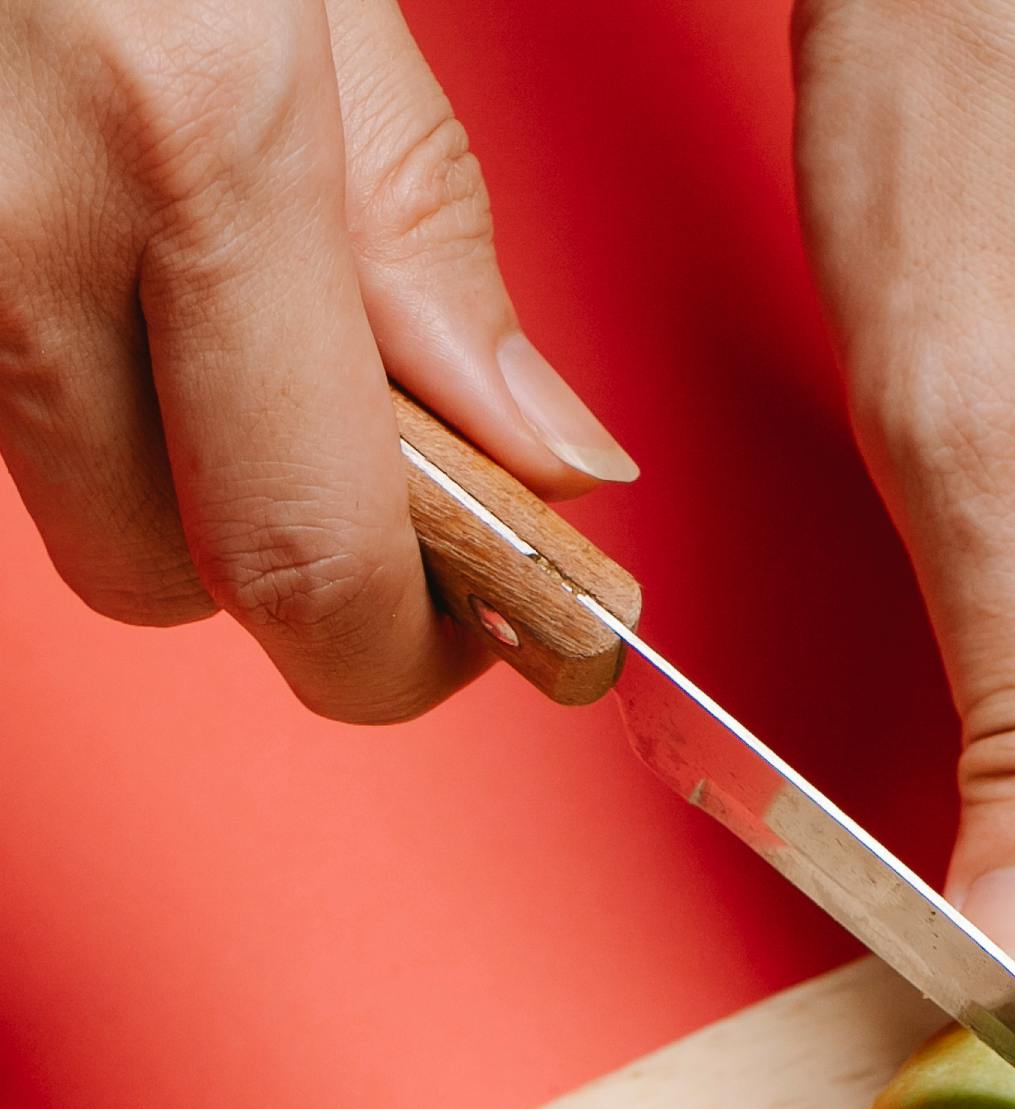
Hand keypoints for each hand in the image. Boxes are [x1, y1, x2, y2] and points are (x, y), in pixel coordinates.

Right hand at [0, 0, 632, 720]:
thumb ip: (426, 230)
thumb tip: (546, 459)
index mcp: (188, 132)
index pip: (311, 558)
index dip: (406, 654)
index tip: (487, 635)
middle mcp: (19, 210)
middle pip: (170, 576)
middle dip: (282, 561)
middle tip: (377, 471)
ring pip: (66, 500)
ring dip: (165, 468)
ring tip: (214, 301)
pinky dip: (70, 379)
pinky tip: (109, 255)